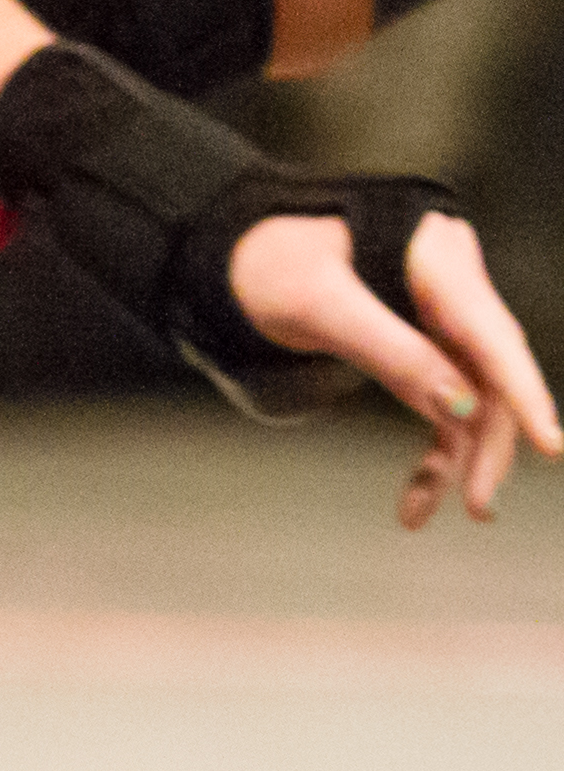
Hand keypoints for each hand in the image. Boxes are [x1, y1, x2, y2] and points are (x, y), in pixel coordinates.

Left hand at [221, 206, 560, 524]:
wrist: (238, 254)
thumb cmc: (272, 264)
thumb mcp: (318, 304)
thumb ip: (390, 350)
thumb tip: (460, 408)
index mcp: (436, 260)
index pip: (493, 338)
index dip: (525, 394)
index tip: (553, 446)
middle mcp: (452, 288)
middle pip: (490, 375)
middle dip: (485, 445)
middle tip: (477, 507)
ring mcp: (441, 321)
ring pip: (472, 399)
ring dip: (456, 460)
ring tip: (423, 516)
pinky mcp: (424, 348)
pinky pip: (443, 405)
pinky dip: (432, 452)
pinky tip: (417, 499)